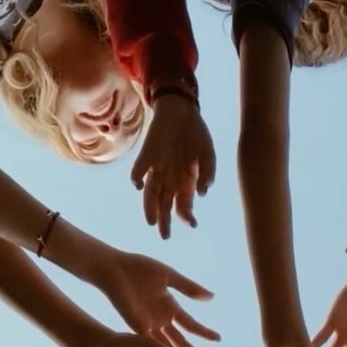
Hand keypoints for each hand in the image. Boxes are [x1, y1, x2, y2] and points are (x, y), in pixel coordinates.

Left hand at [91, 253, 219, 346]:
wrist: (114, 269)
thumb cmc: (138, 268)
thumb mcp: (169, 277)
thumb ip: (189, 288)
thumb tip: (212, 297)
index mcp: (169, 306)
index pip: (190, 324)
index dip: (203, 332)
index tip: (218, 339)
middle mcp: (160, 319)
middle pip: (181, 341)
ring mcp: (149, 326)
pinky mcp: (136, 328)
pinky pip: (152, 345)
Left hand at [132, 96, 215, 238]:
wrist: (182, 109)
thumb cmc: (196, 134)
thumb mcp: (208, 154)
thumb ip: (207, 173)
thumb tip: (203, 192)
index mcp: (185, 182)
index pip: (183, 206)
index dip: (186, 216)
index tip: (191, 223)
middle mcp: (169, 179)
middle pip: (164, 205)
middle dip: (164, 221)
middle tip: (164, 236)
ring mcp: (156, 168)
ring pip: (150, 193)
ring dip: (150, 207)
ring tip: (151, 221)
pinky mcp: (147, 155)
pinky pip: (139, 169)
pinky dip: (137, 177)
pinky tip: (139, 185)